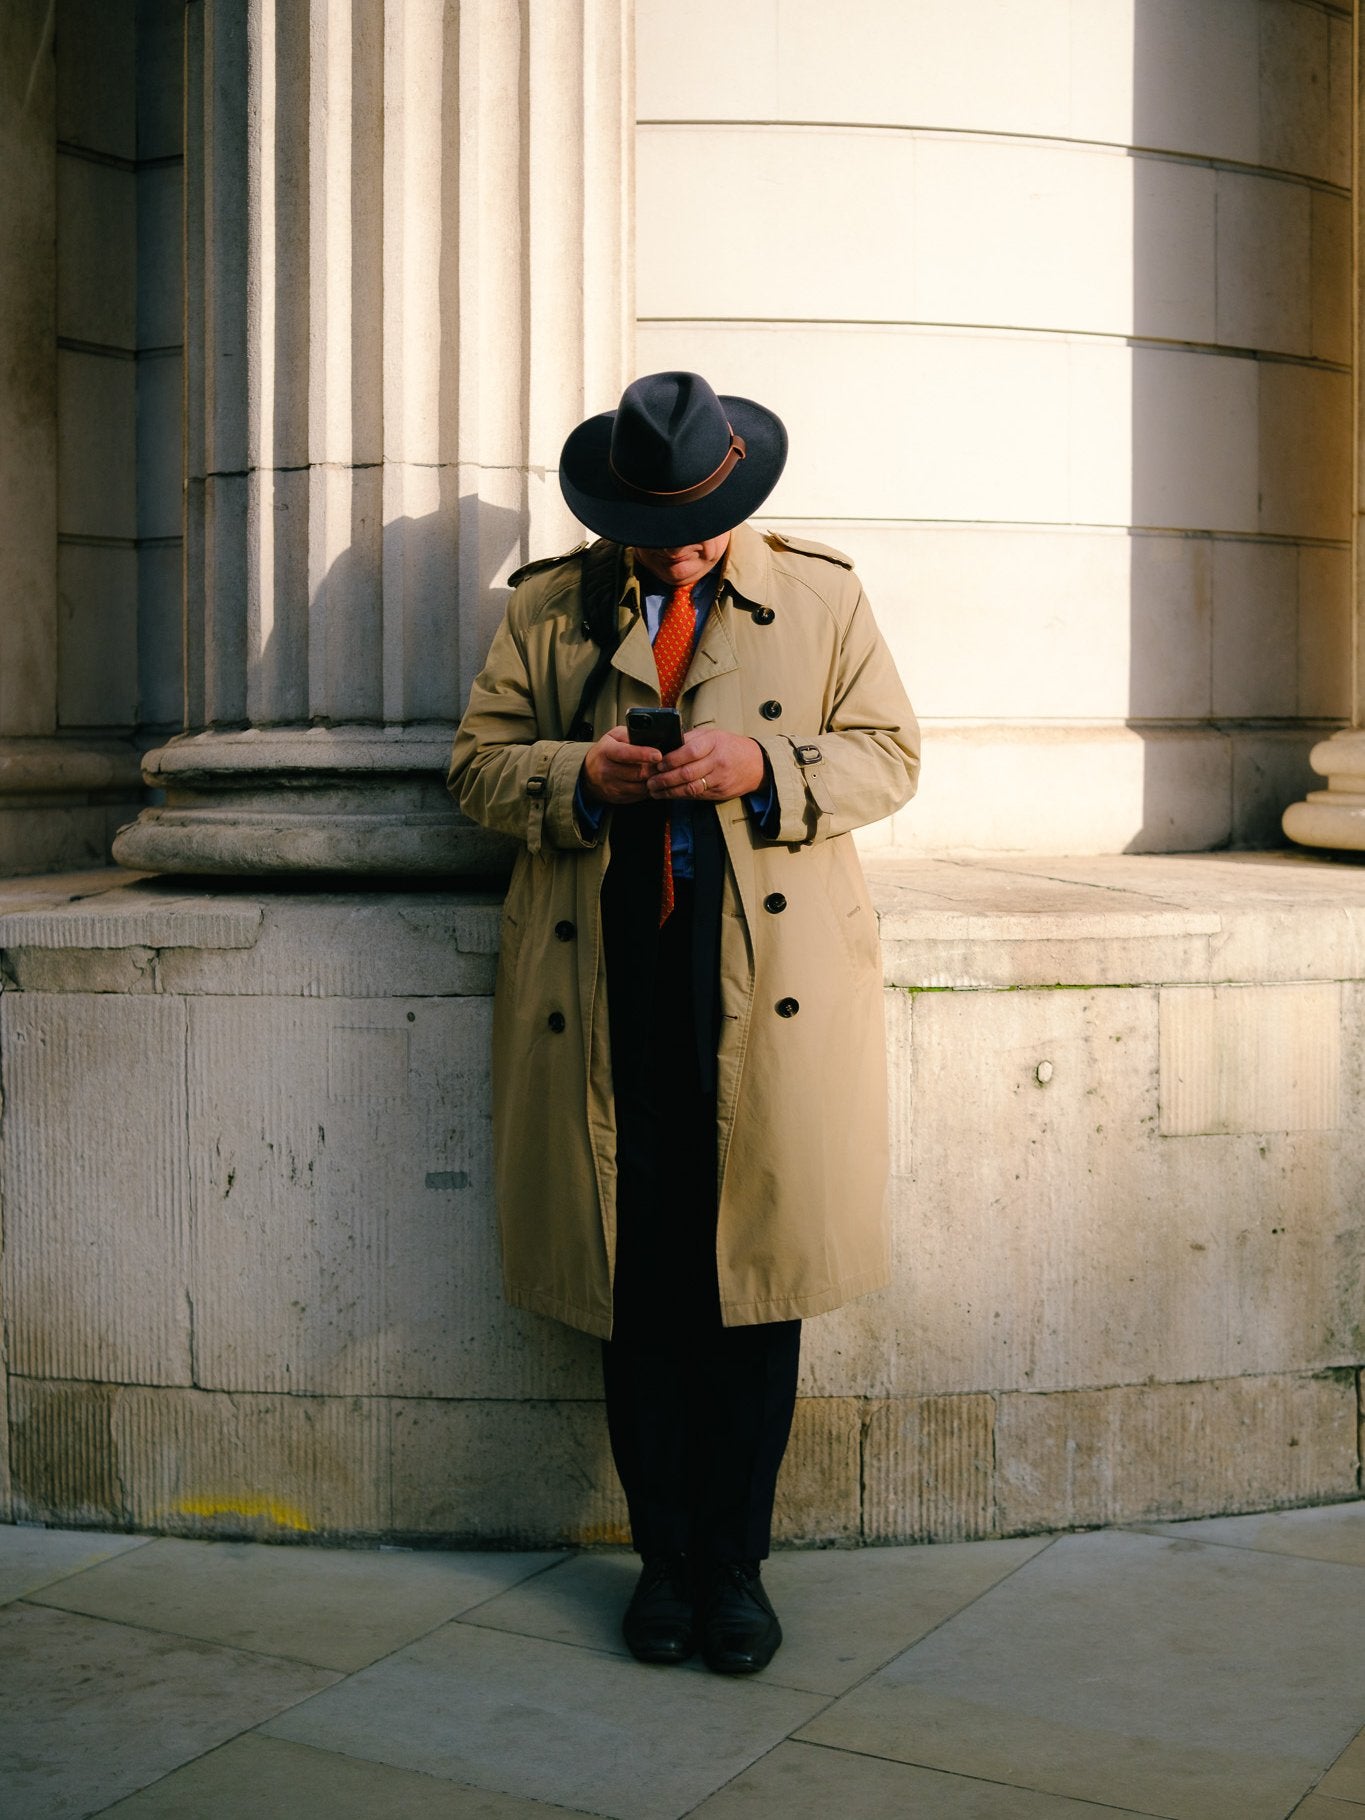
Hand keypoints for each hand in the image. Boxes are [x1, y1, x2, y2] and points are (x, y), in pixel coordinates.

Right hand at [580, 726, 659, 804]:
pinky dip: (648, 789)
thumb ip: (629, 735)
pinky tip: (651, 781)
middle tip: (665, 764)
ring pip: (640, 787)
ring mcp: (612, 787)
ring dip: (653, 780)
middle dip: (654, 769)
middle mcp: (607, 771)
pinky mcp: (618, 798)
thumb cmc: (605, 752)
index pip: (625, 754)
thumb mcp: (613, 737)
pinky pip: (639, 796)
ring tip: (659, 772)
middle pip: (637, 773)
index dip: (643, 754)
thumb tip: (649, 737)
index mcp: (606, 752)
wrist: (588, 774)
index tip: (658, 755)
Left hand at [646, 729, 765, 803]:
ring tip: (654, 791)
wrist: (756, 764)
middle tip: (650, 781)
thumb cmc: (729, 746)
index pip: (690, 752)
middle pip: (688, 773)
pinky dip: (681, 796)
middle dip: (665, 779)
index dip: (671, 760)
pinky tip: (669, 794)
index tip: (657, 764)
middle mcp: (718, 762)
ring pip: (691, 788)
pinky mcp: (720, 793)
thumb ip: (690, 739)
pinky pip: (697, 796)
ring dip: (669, 791)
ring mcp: (720, 779)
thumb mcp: (712, 735)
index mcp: (714, 743)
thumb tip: (665, 745)